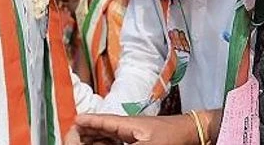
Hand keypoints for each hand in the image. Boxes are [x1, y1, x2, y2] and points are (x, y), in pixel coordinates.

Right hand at [70, 114, 198, 144]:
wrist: (191, 132)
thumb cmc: (172, 135)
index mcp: (125, 124)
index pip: (100, 121)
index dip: (85, 123)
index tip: (72, 124)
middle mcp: (125, 128)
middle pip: (99, 129)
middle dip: (85, 134)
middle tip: (72, 139)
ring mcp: (131, 135)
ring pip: (106, 137)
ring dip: (94, 140)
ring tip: (82, 142)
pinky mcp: (138, 141)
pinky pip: (115, 142)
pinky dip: (106, 144)